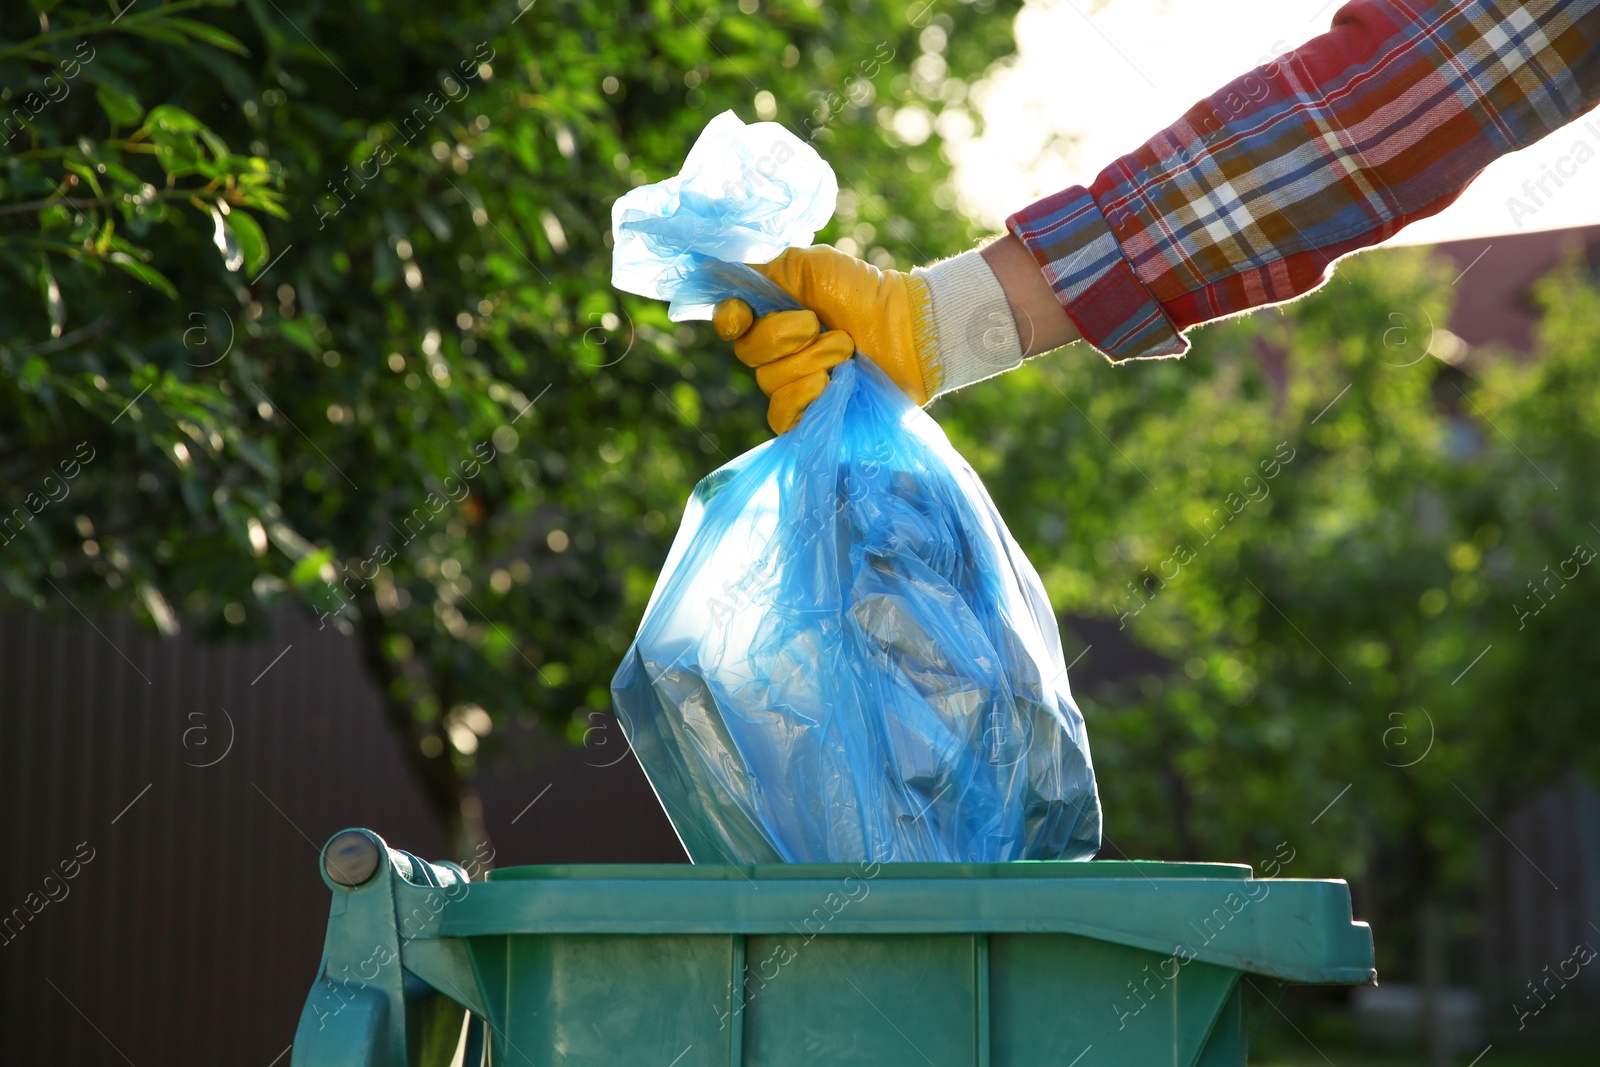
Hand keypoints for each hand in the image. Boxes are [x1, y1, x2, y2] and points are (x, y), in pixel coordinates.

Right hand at [713, 245, 933, 433]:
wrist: (906, 329)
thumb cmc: (862, 292)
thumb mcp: (809, 266)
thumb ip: (763, 271)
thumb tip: (716, 272)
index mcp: (769, 314)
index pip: (728, 321)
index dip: (730, 320)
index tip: (744, 315)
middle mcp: (774, 352)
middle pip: (747, 354)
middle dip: (788, 336)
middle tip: (824, 325)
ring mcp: (791, 385)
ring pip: (770, 381)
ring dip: (812, 361)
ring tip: (846, 351)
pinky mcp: (809, 415)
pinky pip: (782, 415)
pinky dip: (805, 396)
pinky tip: (831, 384)